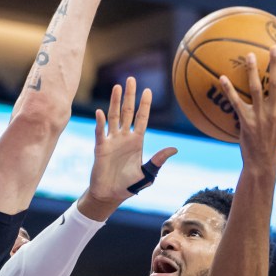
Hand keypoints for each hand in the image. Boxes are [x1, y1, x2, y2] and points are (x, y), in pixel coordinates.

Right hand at [79, 77, 176, 220]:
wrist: (110, 195)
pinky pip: (100, 132)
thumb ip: (158, 161)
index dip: (145, 105)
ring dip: (115, 102)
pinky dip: (100, 122)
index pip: (142, 119)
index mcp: (137, 142)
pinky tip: (100, 112)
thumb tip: (174, 148)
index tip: (148, 90)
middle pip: (127, 112)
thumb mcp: (147, 174)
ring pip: (114, 117)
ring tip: (117, 87)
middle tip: (131, 79)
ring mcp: (111, 141)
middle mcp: (124, 138)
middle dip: (130, 96)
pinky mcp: (100, 148)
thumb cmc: (128, 186)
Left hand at [220, 45, 275, 168]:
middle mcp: (275, 111)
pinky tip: (221, 78)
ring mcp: (260, 116)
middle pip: (275, 83)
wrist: (262, 163)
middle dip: (275, 64)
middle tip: (273, 46)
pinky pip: (236, 102)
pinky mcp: (246, 121)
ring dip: (252, 71)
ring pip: (255, 89)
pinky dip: (228, 90)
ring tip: (249, 55)